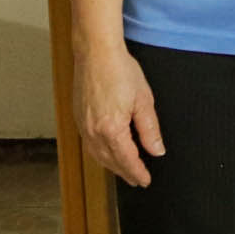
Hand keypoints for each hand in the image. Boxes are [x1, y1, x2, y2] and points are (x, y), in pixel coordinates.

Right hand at [75, 41, 163, 186]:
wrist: (96, 52)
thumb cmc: (121, 71)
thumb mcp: (144, 100)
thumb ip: (150, 129)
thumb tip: (156, 150)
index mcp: (111, 129)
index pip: (127, 159)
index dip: (137, 172)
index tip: (145, 181)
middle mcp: (93, 131)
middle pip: (110, 161)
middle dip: (124, 172)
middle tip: (137, 180)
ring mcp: (82, 125)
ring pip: (97, 154)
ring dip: (111, 165)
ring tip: (123, 170)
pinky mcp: (77, 117)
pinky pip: (88, 144)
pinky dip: (99, 153)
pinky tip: (106, 152)